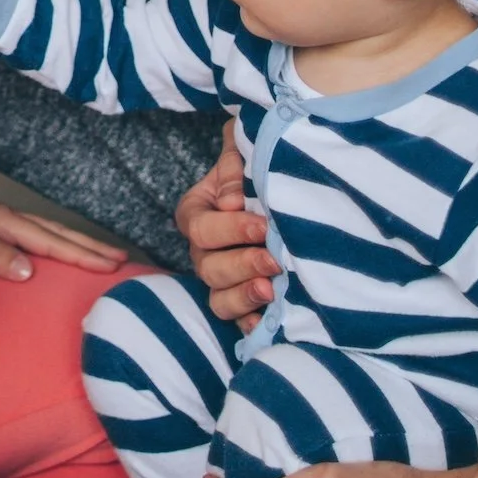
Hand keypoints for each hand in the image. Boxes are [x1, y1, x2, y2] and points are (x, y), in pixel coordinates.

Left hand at [0, 184, 127, 282]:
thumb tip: (29, 271)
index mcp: (0, 220)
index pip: (49, 241)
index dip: (81, 255)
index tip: (110, 265)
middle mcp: (3, 216)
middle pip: (55, 232)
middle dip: (89, 246)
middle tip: (122, 259)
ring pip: (45, 229)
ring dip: (74, 242)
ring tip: (101, 251)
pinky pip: (29, 231)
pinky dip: (50, 239)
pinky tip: (52, 247)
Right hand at [176, 124, 279, 333]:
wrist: (281, 188)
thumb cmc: (258, 166)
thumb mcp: (244, 152)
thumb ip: (236, 164)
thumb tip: (232, 201)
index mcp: (196, 212)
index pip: (201, 228)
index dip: (231, 229)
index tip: (264, 225)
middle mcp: (202, 251)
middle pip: (209, 267)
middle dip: (243, 264)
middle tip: (275, 259)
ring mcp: (221, 279)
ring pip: (219, 299)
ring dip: (244, 297)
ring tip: (271, 290)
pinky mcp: (243, 301)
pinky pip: (238, 321)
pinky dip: (252, 324)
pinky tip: (270, 321)